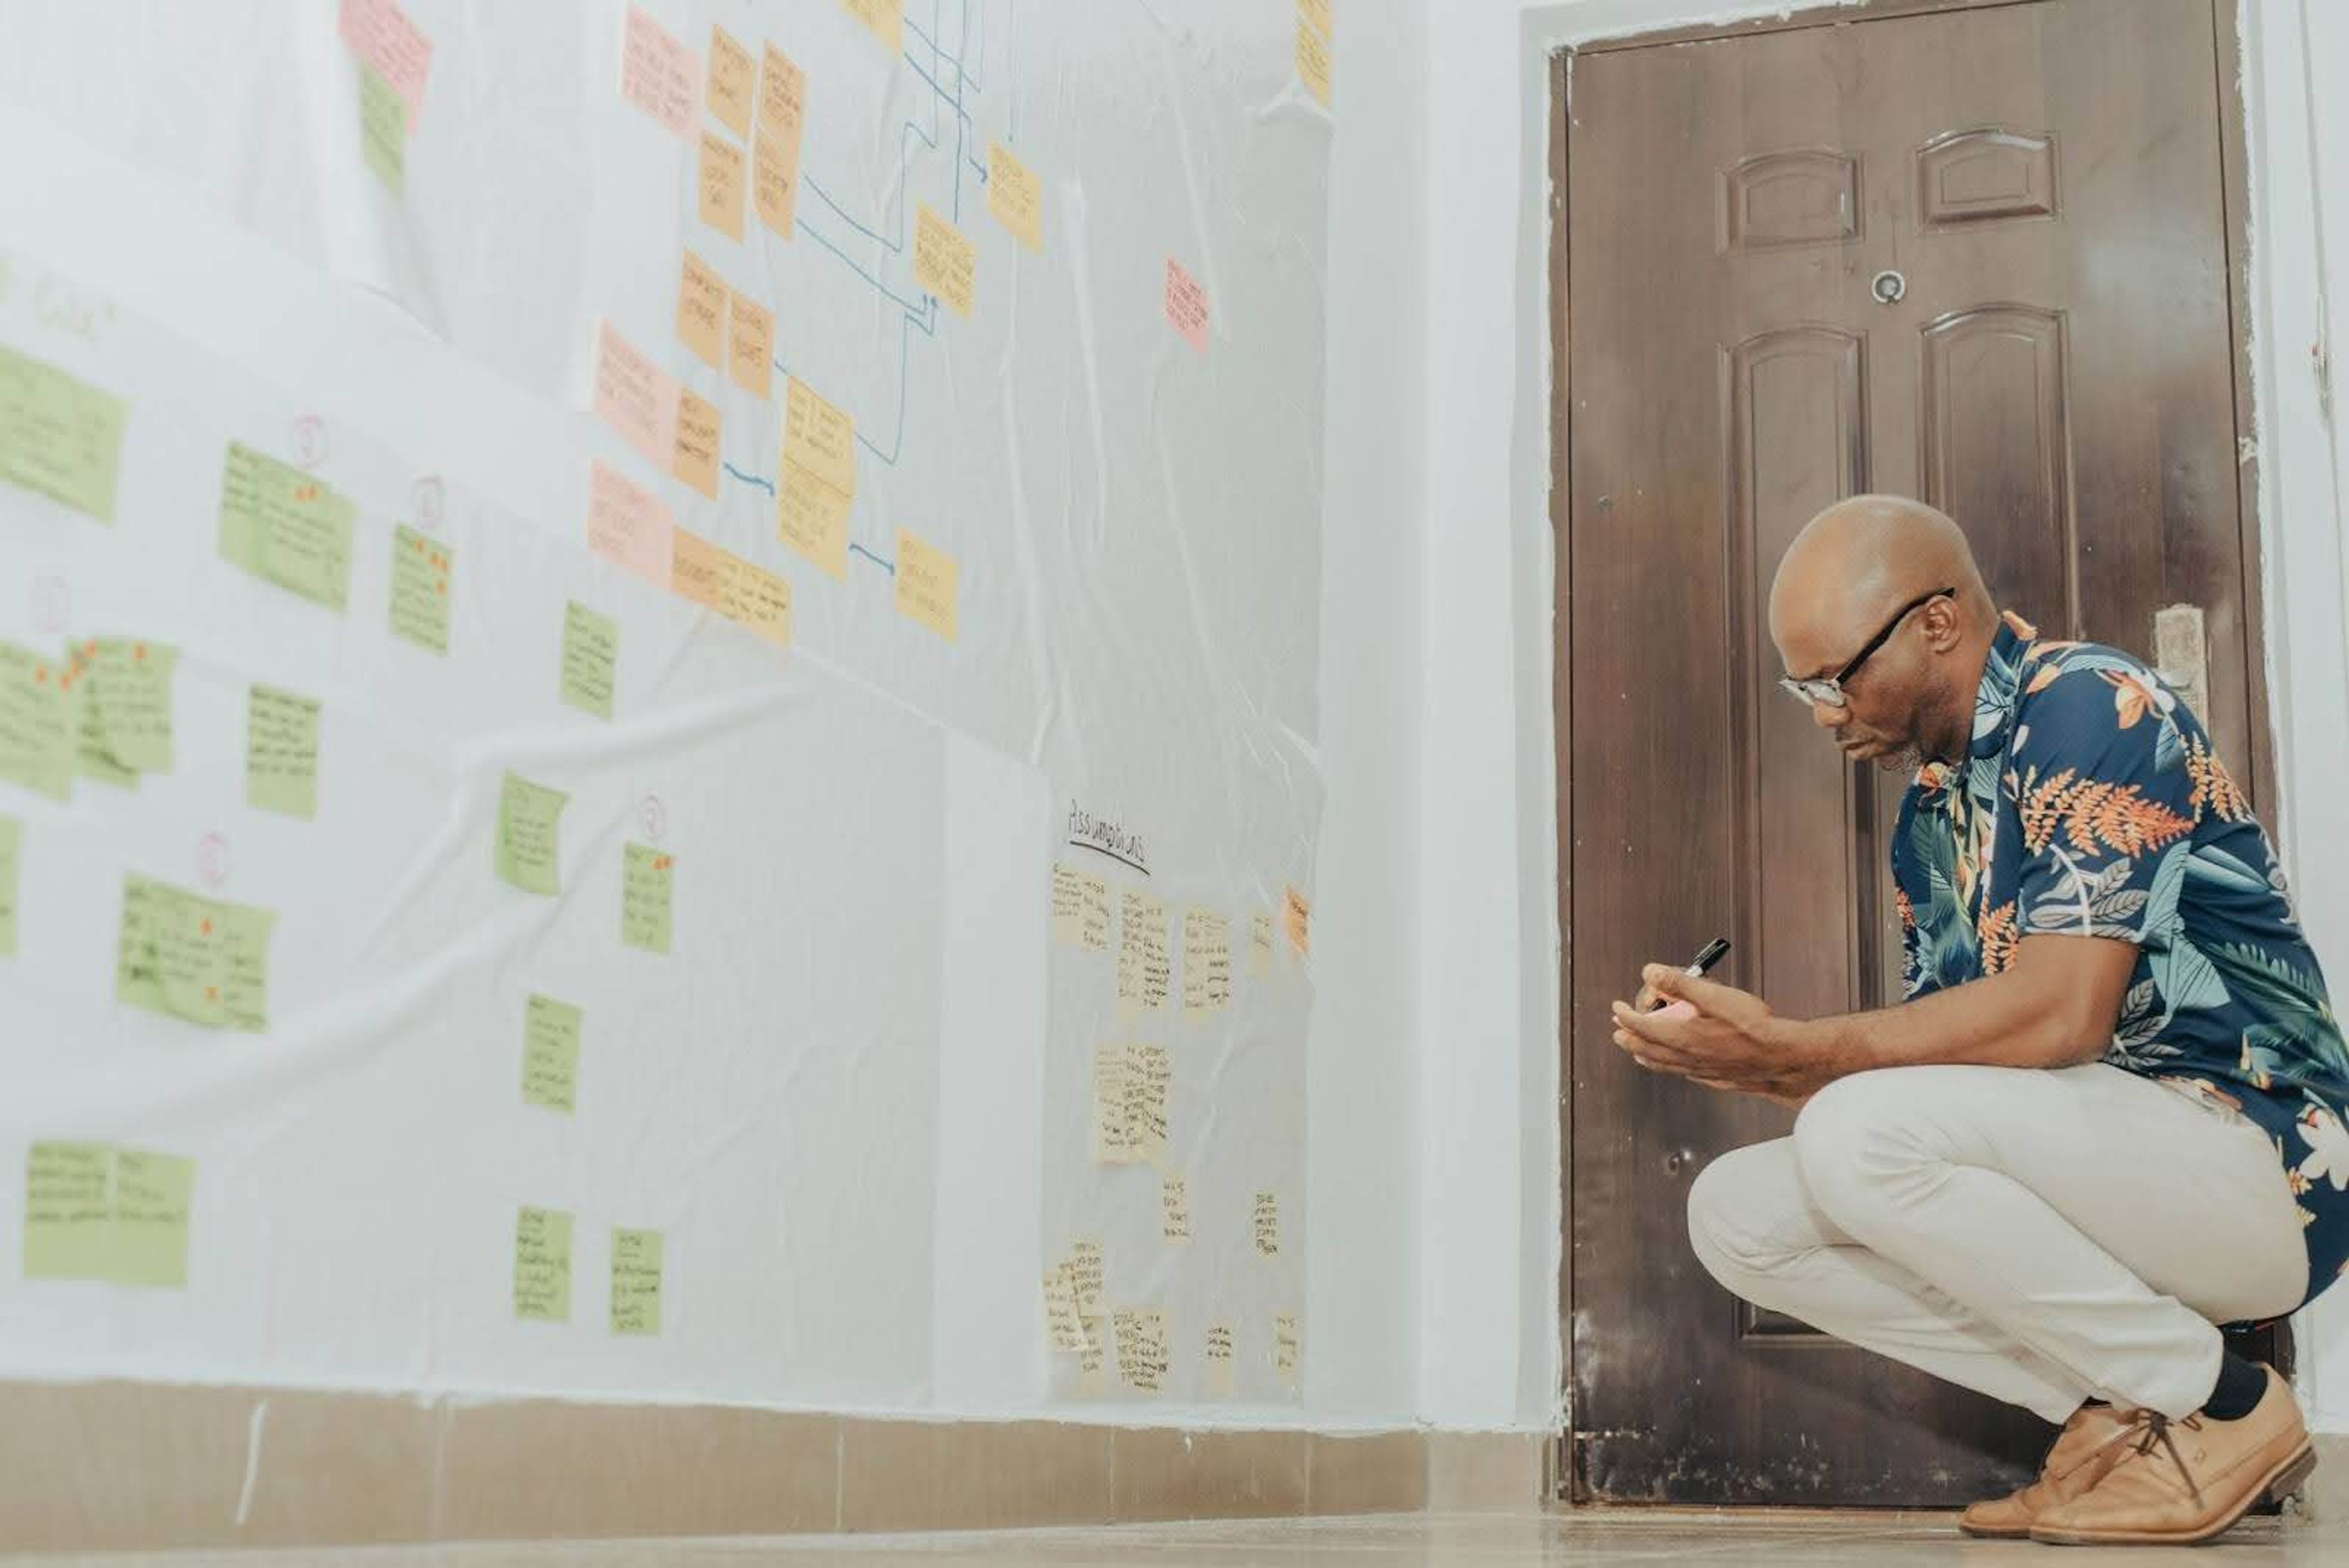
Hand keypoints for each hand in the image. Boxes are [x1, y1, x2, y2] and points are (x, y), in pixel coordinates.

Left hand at [1609, 964, 1833, 1106]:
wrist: (1783, 1058)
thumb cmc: (1755, 1027)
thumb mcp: (1716, 996)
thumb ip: (1681, 984)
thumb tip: (1652, 972)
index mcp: (1682, 1037)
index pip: (1642, 1027)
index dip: (1626, 1016)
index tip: (1617, 1007)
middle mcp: (1687, 1058)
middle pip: (1647, 1049)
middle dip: (1629, 1038)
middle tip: (1618, 1030)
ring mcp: (1700, 1071)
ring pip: (1663, 1065)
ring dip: (1645, 1055)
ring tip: (1636, 1051)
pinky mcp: (1715, 1078)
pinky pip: (1683, 1073)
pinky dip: (1671, 1066)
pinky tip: (1676, 1064)